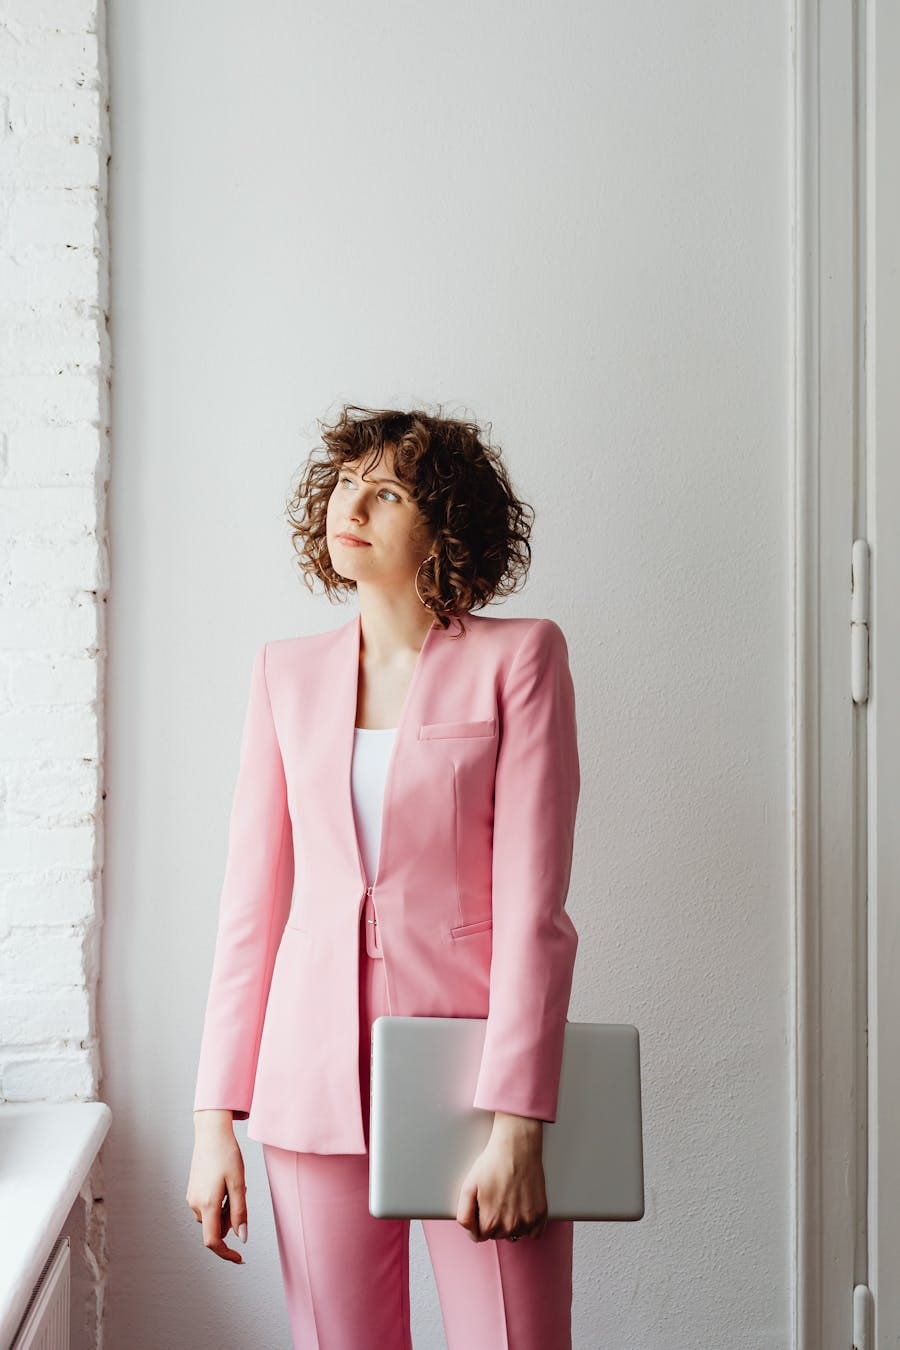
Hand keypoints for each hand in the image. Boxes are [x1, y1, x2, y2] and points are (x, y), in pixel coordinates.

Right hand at [186, 1111, 247, 1263]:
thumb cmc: (226, 1154)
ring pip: (213, 1216)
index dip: (226, 1254)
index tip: (240, 1258)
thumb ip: (239, 1212)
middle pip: (216, 1227)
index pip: (213, 1241)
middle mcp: (195, 1204)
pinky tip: (225, 1180)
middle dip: (231, 1219)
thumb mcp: (238, 1183)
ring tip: (234, 1183)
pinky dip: (219, 1201)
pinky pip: (208, 1205)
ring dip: (225, 1208)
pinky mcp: (192, 1190)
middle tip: (242, 1191)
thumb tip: (242, 1238)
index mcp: (207, 1204)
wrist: (211, 1132)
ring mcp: (191, 1197)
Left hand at [456, 1112, 547, 1242]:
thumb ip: (464, 1216)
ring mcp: (527, 1222)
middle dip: (494, 1219)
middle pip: (498, 1234)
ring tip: (509, 1198)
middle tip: (496, 1196)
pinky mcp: (541, 1215)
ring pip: (515, 1233)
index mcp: (490, 1223)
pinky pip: (534, 1233)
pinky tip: (523, 1205)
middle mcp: (510, 1227)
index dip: (479, 1218)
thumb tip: (471, 1233)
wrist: (517, 1147)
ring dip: (511, 1222)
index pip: (480, 1235)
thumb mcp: (468, 1187)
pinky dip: (528, 1223)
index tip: (483, 1203)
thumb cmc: (493, 1164)